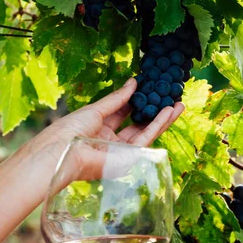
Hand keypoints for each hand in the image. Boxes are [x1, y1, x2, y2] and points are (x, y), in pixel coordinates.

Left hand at [0, 79, 183, 242]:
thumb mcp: (95, 109)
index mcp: (99, 128)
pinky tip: (168, 112)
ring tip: (178, 104)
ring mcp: (120, 151)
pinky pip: (146, 139)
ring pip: (146, 132)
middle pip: (138, 124)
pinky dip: (158, 125)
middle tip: (170, 97)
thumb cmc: (70, 130)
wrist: (63, 153)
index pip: (122, 113)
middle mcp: (111, 141)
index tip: (151, 88)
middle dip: (155, 111)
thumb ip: (117, 99)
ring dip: (163, 118)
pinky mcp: (128, 159)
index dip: (137, 101)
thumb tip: (133, 83)